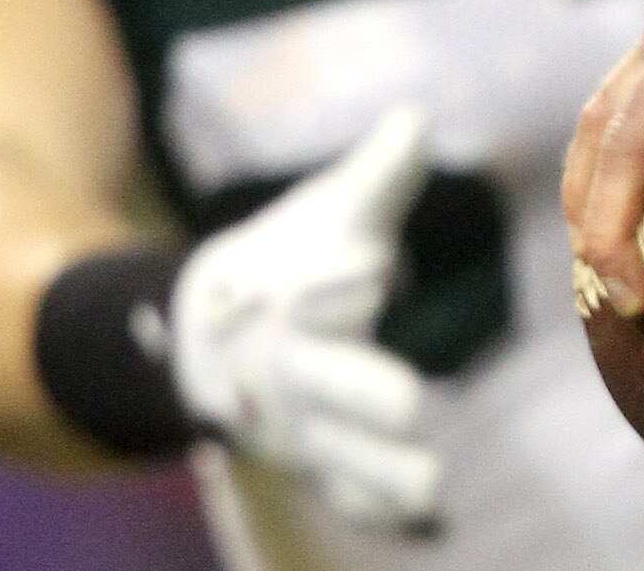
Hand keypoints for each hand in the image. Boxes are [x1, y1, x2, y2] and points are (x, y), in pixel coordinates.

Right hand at [172, 106, 439, 532]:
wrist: (208, 332)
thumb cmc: (290, 260)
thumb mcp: (331, 214)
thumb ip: (379, 176)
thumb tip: (415, 118)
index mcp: (293, 304)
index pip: (317, 294)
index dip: (342, 283)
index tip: (375, 273)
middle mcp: (290, 376)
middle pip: (325, 388)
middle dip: (362, 397)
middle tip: (412, 406)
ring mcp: (300, 430)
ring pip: (339, 458)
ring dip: (381, 476)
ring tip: (435, 489)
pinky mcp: (318, 465)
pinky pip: (347, 495)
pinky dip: (380, 511)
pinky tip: (433, 525)